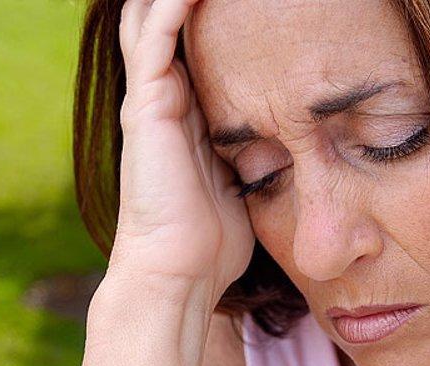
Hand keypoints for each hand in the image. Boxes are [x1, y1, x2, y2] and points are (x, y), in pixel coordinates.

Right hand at [111, 0, 253, 297]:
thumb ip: (249, 158)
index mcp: (187, 119)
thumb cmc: (212, 242)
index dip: (217, 22)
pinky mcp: (145, 109)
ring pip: (153, 22)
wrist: (179, 274)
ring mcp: (150, 103)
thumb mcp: (240, 186)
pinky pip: (154, 41)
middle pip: (168, 28)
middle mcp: (164, 102)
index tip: (259, 7)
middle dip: (191, 0)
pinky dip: (172, 7)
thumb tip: (284, 151)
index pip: (195, 51)